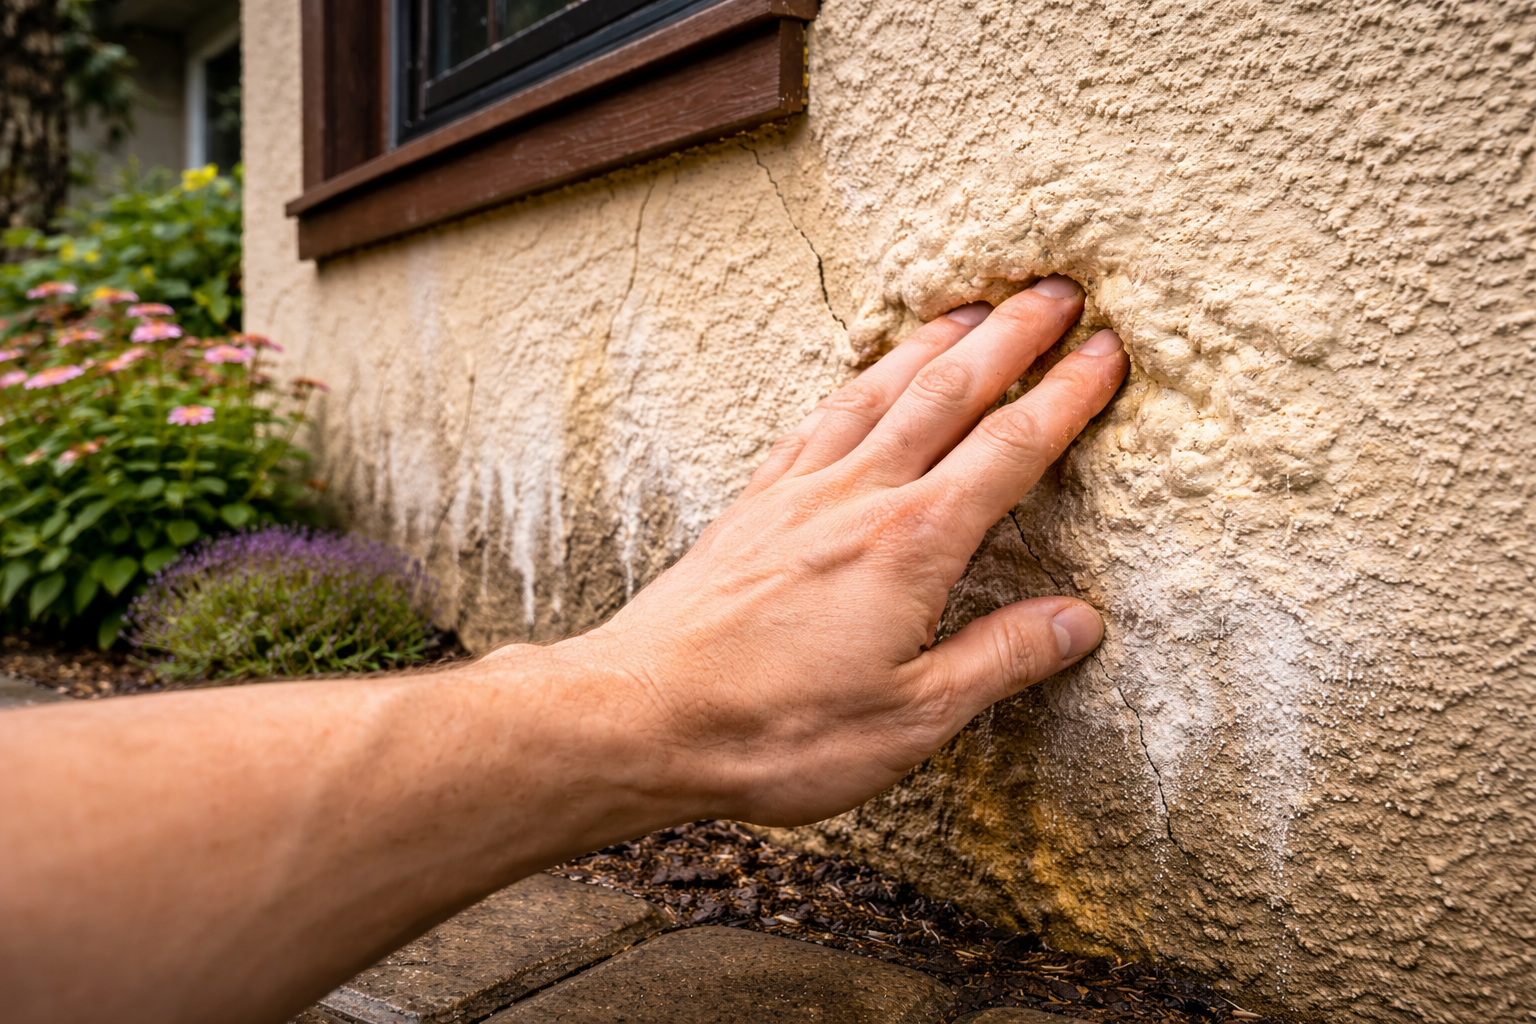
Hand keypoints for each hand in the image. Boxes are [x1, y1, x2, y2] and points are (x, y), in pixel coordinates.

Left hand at [571, 275, 1129, 825]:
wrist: (641, 715)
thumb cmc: (773, 729)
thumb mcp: (909, 719)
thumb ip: (998, 659)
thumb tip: (1078, 621)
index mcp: (911, 543)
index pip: (1011, 448)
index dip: (1067, 394)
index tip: (1108, 352)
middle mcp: (857, 495)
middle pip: (949, 391)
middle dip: (1012, 334)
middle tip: (1058, 290)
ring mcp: (798, 491)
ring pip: (879, 389)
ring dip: (934, 342)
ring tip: (972, 307)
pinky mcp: (753, 504)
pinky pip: (816, 418)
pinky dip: (855, 384)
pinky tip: (863, 380)